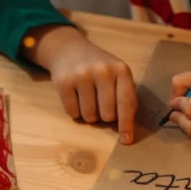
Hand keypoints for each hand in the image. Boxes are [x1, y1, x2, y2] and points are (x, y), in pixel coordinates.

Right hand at [27, 26, 136, 143]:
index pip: (126, 102)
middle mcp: (102, 71)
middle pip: (107, 114)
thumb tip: (126, 127)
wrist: (69, 49)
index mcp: (121, 70)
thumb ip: (125, 96)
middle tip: (101, 104)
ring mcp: (82, 76)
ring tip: (88, 99)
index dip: (126, 124)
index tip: (126, 140)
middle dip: (105, 116)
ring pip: (89, 116)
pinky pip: (72, 113)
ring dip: (89, 115)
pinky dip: (75, 112)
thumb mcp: (118, 74)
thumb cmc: (99, 68)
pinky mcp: (64, 82)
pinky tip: (75, 97)